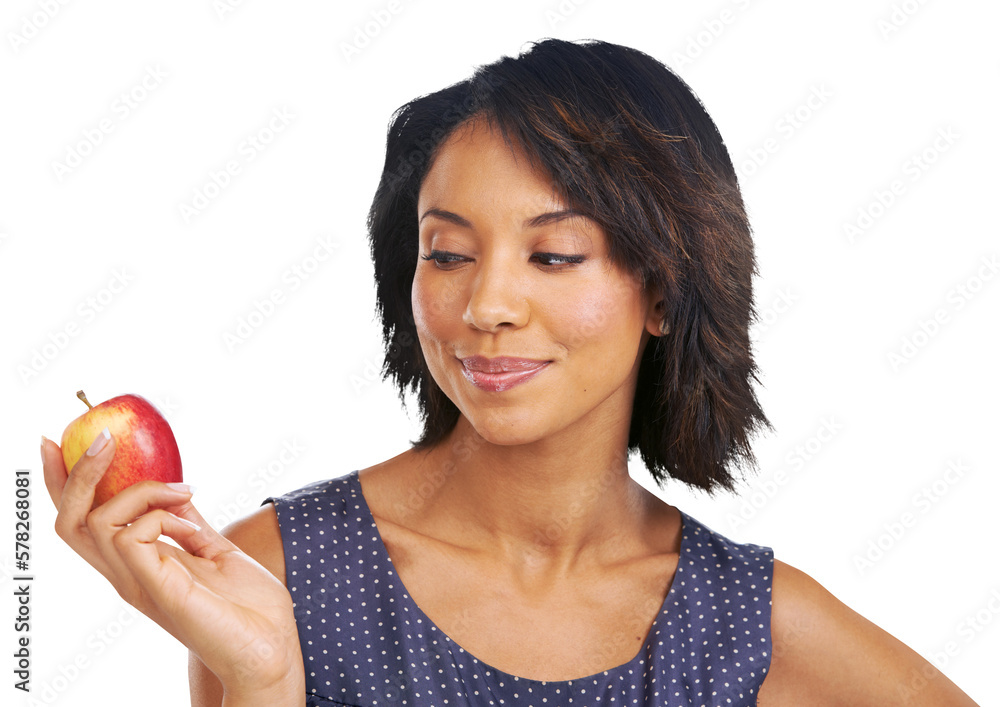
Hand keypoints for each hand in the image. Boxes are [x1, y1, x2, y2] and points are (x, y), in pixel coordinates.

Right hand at [41, 431, 304, 702]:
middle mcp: (127, 575)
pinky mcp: (156, 587)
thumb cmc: (248, 606)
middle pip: (68, 522)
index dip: (62, 484)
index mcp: (136, 566)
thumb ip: (188, 523)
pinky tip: (194, 530)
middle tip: (103, 438)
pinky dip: (160, 515)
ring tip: (185, 494)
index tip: (56, 442)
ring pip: (95, 520)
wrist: (271, 648)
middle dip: (75, 473)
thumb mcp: (214, 550)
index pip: (82, 523)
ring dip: (142, 490)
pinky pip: (130, 534)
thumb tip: (174, 489)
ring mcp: (138, 583)